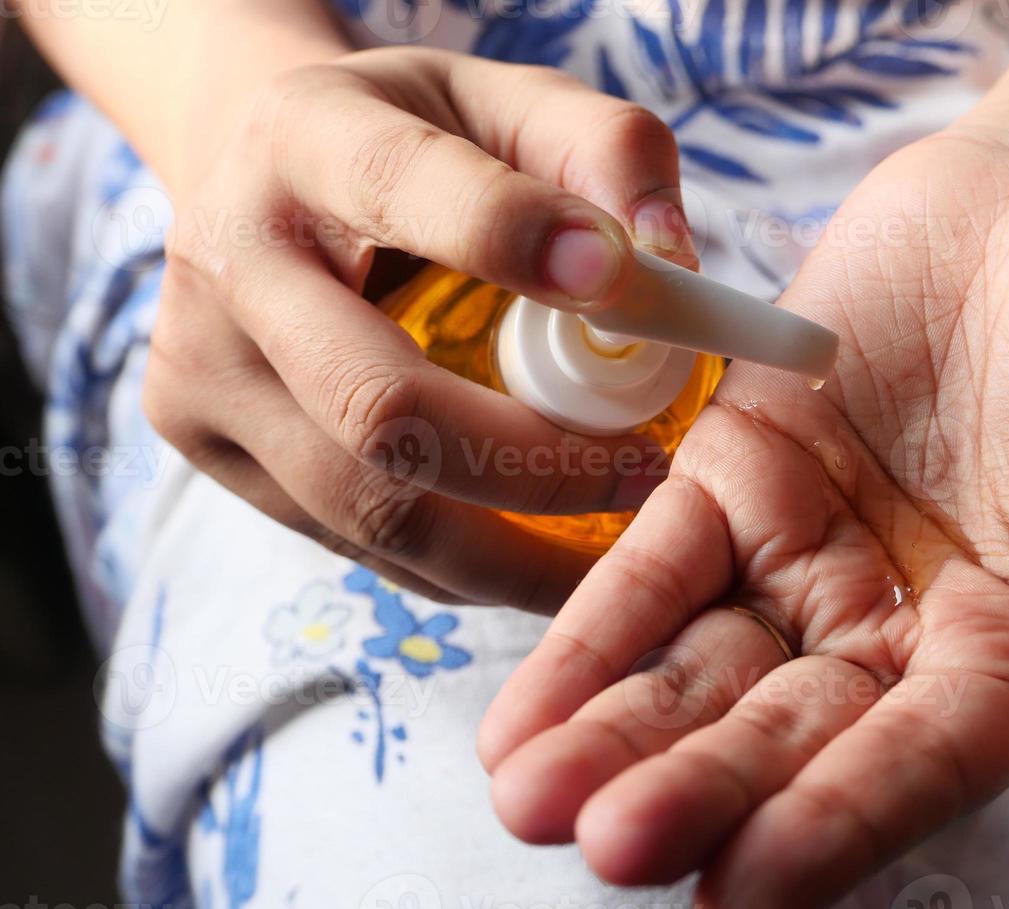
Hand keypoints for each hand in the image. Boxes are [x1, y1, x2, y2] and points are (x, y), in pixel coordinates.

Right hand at [144, 47, 694, 609]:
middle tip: (649, 475)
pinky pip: (358, 544)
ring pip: (369, 508)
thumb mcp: (514, 102)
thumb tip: (667, 262)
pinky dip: (466, 568)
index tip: (627, 283)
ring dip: (514, 552)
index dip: (514, 239)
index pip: (405, 189)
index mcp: (304, 137)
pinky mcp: (210, 447)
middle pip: (380, 406)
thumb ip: (605, 151)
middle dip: (537, 465)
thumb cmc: (422, 142)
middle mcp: (231, 258)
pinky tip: (540, 554)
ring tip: (616, 548)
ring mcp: (204, 368)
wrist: (269, 175)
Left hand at [476, 113, 1008, 908]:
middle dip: (697, 789)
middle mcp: (900, 634)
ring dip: (617, 731)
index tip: (737, 897)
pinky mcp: (738, 473)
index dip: (832, 830)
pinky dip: (594, 629)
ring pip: (701, 664)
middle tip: (609, 845)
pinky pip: (656, 562)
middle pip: (786, 733)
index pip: (916, 767)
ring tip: (528, 797)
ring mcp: (808, 557)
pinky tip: (523, 709)